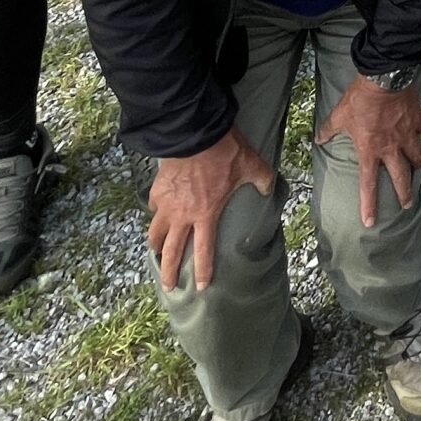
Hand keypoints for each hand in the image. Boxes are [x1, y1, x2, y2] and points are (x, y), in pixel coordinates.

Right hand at [147, 129, 276, 291]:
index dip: (202, 271)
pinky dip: (154, 214)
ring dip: (156, 246)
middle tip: (168, 286)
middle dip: (169, 272)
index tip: (200, 287)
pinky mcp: (157, 189)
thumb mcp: (252, 165)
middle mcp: (183, 215)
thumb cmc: (225, 152)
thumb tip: (268, 188)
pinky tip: (156, 214)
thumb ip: (262, 180)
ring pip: (156, 232)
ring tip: (157, 254)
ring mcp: (166, 203)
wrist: (195, 132)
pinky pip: (153, 207)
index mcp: (206, 214)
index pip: (203, 250)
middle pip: (172, 250)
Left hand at [320, 75, 420, 228]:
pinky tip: (420, 130)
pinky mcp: (417, 119)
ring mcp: (407, 134)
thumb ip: (329, 129)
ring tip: (417, 169)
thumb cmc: (360, 99)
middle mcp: (391, 147)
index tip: (370, 221)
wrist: (385, 78)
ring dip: (416, 164)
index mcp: (370, 150)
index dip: (369, 205)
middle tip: (407, 203)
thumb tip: (318, 138)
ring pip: (417, 156)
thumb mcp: (339, 114)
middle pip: (401, 177)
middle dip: (405, 193)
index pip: (368, 184)